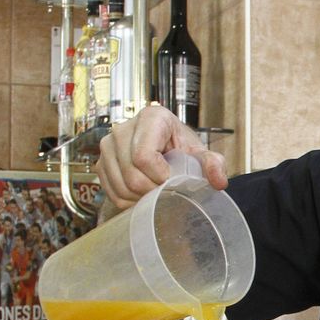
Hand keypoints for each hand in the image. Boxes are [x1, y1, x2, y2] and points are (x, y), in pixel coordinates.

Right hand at [95, 105, 228, 210]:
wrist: (164, 145)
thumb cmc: (180, 147)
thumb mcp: (199, 153)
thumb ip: (212, 164)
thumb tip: (218, 181)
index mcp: (150, 118)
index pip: (144, 156)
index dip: (159, 177)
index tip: (172, 179)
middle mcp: (123, 128)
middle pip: (131, 175)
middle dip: (152, 190)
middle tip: (166, 190)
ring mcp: (108, 146)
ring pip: (121, 186)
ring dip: (141, 198)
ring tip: (155, 191)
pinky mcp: (101, 162)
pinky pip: (112, 192)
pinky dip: (129, 200)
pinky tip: (142, 194)